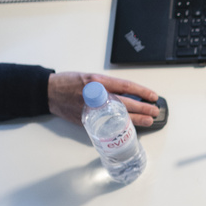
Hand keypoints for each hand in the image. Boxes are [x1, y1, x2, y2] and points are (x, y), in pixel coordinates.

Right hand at [47, 72, 161, 127]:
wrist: (50, 92)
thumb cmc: (69, 83)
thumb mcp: (91, 78)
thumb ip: (108, 86)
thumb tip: (128, 93)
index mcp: (99, 82)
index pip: (126, 86)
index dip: (142, 92)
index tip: (153, 96)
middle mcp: (97, 96)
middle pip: (126, 103)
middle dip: (143, 108)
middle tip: (155, 111)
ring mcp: (93, 110)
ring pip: (119, 116)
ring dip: (137, 119)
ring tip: (149, 120)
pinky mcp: (89, 121)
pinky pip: (108, 124)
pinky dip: (121, 126)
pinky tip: (130, 127)